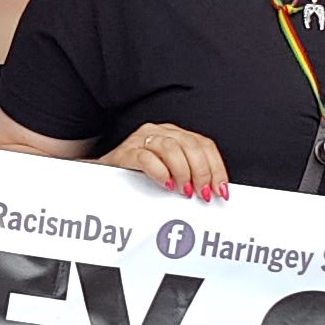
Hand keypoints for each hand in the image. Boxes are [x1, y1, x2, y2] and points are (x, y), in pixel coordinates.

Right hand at [104, 123, 229, 200]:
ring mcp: (141, 139)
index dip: (216, 168)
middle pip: (190, 145)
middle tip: (203, 193)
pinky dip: (160, 172)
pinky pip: (146, 158)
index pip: (204, 144)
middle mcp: (160, 131)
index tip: (221, 189)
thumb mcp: (170, 171)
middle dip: (202, 172)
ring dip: (183, 172)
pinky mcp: (126, 151)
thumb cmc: (139, 176)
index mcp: (175, 134)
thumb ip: (190, 174)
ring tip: (185, 191)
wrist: (103, 177)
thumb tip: (215, 191)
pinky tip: (167, 184)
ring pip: (171, 148)